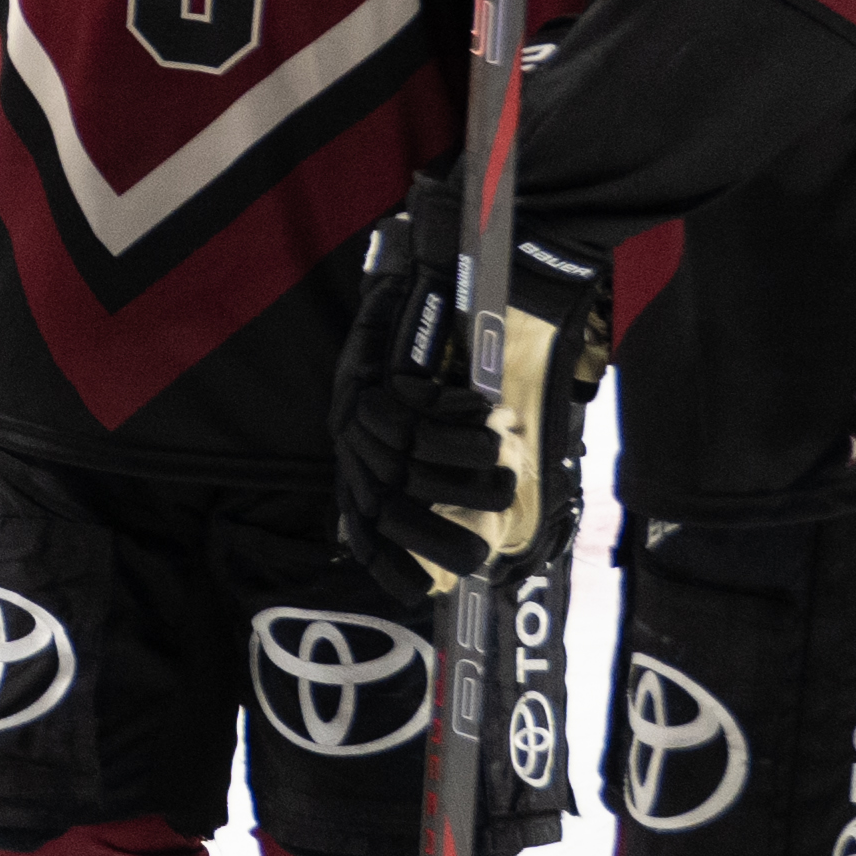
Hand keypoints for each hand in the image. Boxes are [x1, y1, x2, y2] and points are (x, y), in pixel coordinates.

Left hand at [331, 182, 612, 593]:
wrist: (459, 264)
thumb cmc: (466, 351)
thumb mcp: (452, 421)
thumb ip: (455, 472)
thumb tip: (489, 536)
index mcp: (359, 450)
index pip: (362, 524)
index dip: (390, 564)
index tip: (428, 592)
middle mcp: (347, 430)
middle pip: (385, 505)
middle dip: (439, 533)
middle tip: (486, 543)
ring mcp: (356, 398)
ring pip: (408, 463)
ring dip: (467, 474)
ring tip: (509, 465)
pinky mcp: (376, 365)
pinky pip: (421, 416)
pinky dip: (462, 426)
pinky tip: (491, 417)